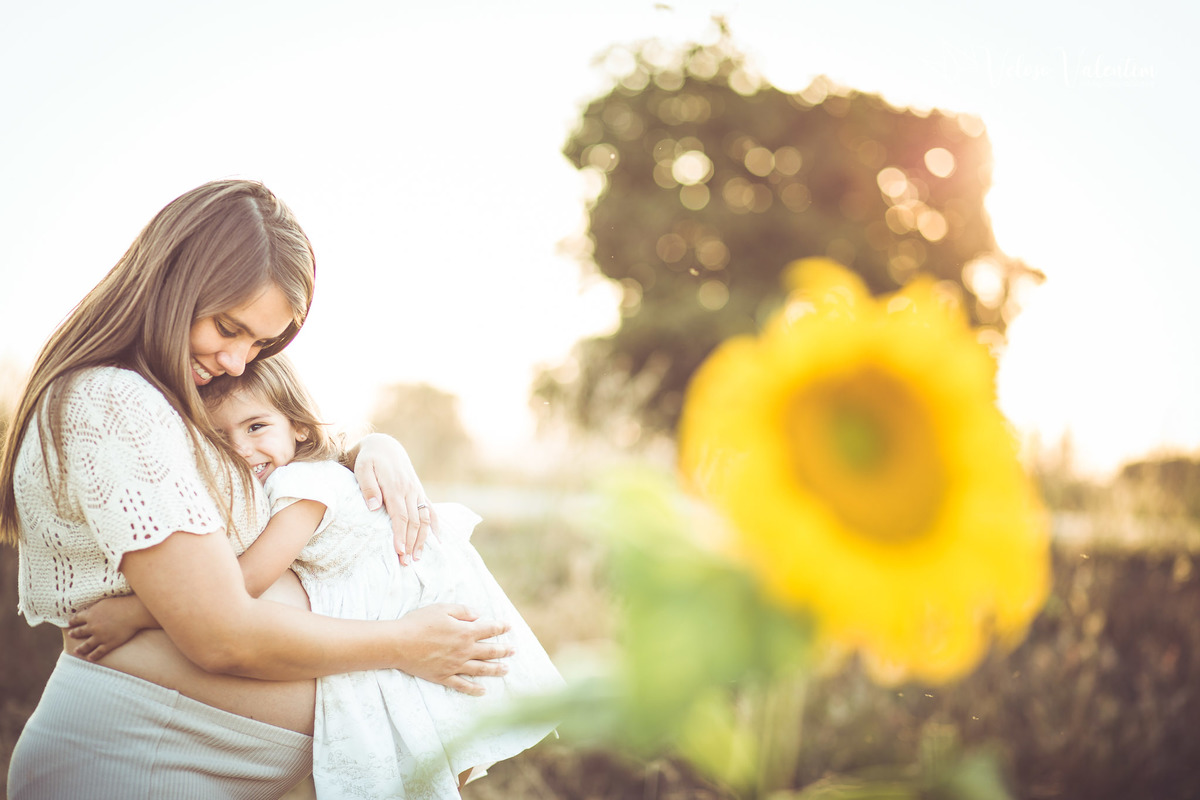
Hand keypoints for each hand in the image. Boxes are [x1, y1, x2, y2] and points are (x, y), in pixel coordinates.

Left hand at [66, 597, 144, 661]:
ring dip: (80, 649)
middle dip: (74, 633)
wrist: (133, 612)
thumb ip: (95, 608)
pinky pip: (99, 652)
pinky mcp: (109, 643)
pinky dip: (93, 656)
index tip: (70, 623)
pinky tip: (90, 658)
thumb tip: (90, 610)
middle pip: (80, 632)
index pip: (77, 619)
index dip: (73, 621)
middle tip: (71, 635)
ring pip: (86, 645)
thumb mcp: (104, 602)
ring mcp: (100, 636)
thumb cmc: (122, 604)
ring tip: (77, 651)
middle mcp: (92, 627)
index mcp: (91, 615)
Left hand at [353, 434, 438, 564]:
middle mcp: (409, 490)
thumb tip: (373, 507)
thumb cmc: (370, 459)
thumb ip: (368, 487)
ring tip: (418, 558)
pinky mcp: (420, 492)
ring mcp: (417, 492)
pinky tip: (437, 541)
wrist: (385, 446)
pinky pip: (431, 510)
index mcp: (395, 487)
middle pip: (414, 521)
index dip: (400, 535)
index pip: (400, 516)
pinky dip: (436, 526)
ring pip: (425, 518)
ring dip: (422, 539)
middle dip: (411, 543)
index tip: (399, 551)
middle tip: (405, 563)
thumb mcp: (363, 468)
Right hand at [396, 604, 512, 695]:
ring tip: (506, 670)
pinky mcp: (443, 676)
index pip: (489, 629)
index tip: (509, 626)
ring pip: (480, 669)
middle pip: (489, 651)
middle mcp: (464, 650)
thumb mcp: (442, 608)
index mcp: (465, 632)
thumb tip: (478, 615)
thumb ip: (463, 611)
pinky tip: (482, 691)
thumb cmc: (419, 622)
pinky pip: (462, 685)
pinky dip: (473, 689)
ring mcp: (455, 666)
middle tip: (513, 651)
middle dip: (503, 650)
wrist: (399, 644)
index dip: (500, 627)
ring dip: (495, 670)